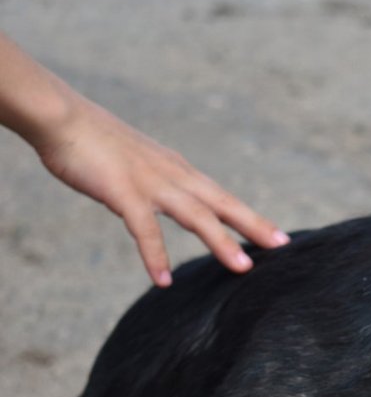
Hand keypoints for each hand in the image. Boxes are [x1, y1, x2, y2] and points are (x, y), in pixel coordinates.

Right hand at [34, 86, 288, 286]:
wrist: (62, 117)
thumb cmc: (94, 142)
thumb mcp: (137, 165)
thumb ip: (153, 185)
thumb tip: (156, 205)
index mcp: (177, 170)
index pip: (222, 197)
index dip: (251, 217)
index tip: (278, 235)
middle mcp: (173, 175)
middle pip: (222, 203)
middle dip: (254, 226)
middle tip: (282, 246)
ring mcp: (150, 183)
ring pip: (195, 215)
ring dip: (220, 241)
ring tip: (243, 268)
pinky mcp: (122, 191)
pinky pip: (143, 228)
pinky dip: (154, 254)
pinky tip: (162, 280)